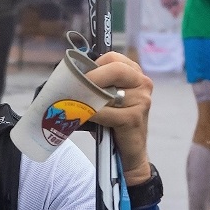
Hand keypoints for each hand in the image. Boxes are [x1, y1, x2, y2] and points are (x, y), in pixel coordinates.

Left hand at [83, 52, 152, 185]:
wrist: (130, 151)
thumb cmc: (114, 122)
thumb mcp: (106, 98)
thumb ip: (96, 85)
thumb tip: (67, 76)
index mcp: (135, 73)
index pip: (113, 57)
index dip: (94, 64)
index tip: (80, 74)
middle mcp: (143, 83)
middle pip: (115, 70)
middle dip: (91, 77)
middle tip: (75, 85)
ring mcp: (142, 100)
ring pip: (108, 92)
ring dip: (89, 99)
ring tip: (76, 103)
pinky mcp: (135, 118)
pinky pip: (106, 112)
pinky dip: (92, 114)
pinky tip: (86, 117)